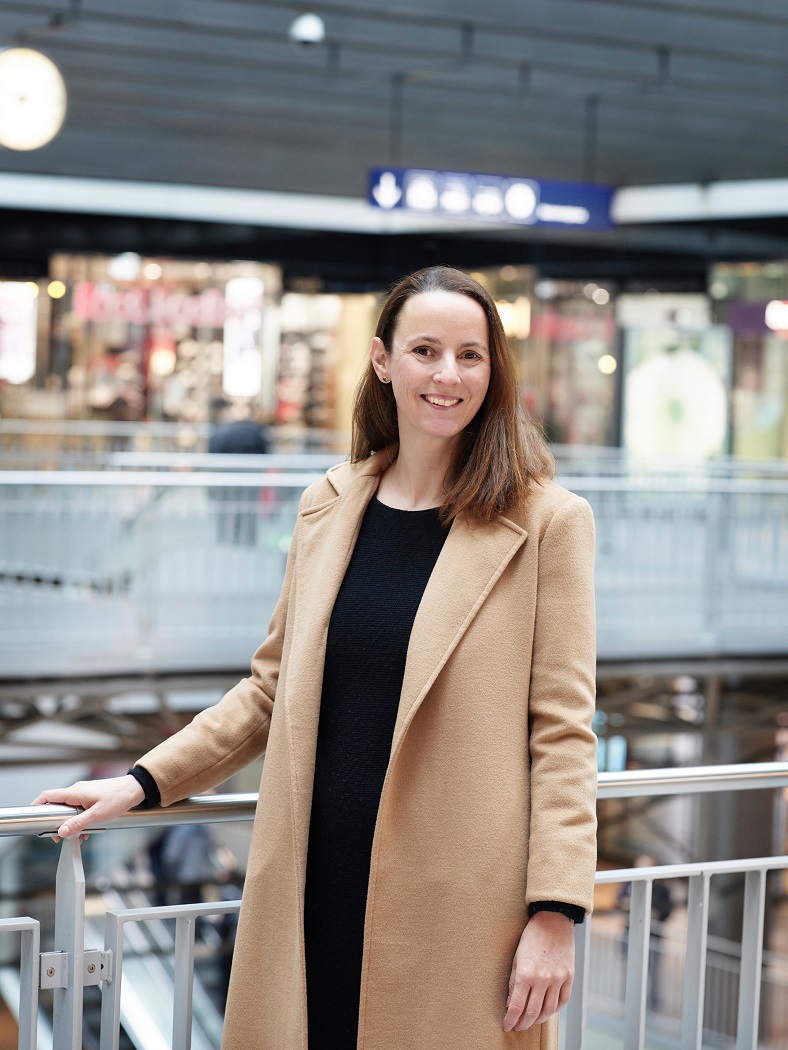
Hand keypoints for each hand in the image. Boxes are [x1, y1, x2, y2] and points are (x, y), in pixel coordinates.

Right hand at [31, 775, 144, 840]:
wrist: (135, 789)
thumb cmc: (119, 798)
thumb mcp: (98, 814)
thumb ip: (78, 823)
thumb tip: (61, 831)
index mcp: (75, 792)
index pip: (48, 796)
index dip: (37, 805)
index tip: (32, 817)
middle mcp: (77, 791)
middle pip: (56, 805)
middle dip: (55, 822)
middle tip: (58, 837)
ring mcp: (84, 794)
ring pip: (68, 810)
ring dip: (70, 824)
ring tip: (76, 837)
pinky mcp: (91, 797)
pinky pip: (79, 810)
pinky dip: (79, 821)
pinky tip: (87, 831)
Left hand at [503, 911, 574, 1031]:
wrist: (553, 920)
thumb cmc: (531, 937)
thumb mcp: (517, 957)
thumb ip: (514, 982)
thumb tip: (511, 1003)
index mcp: (526, 973)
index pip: (517, 1006)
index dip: (511, 1019)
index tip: (507, 1025)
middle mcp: (543, 979)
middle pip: (532, 1012)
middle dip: (523, 1023)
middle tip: (517, 1027)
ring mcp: (558, 979)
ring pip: (548, 1010)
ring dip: (538, 1019)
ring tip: (530, 1021)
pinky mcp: (569, 977)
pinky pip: (563, 1001)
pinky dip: (554, 1010)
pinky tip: (547, 1011)